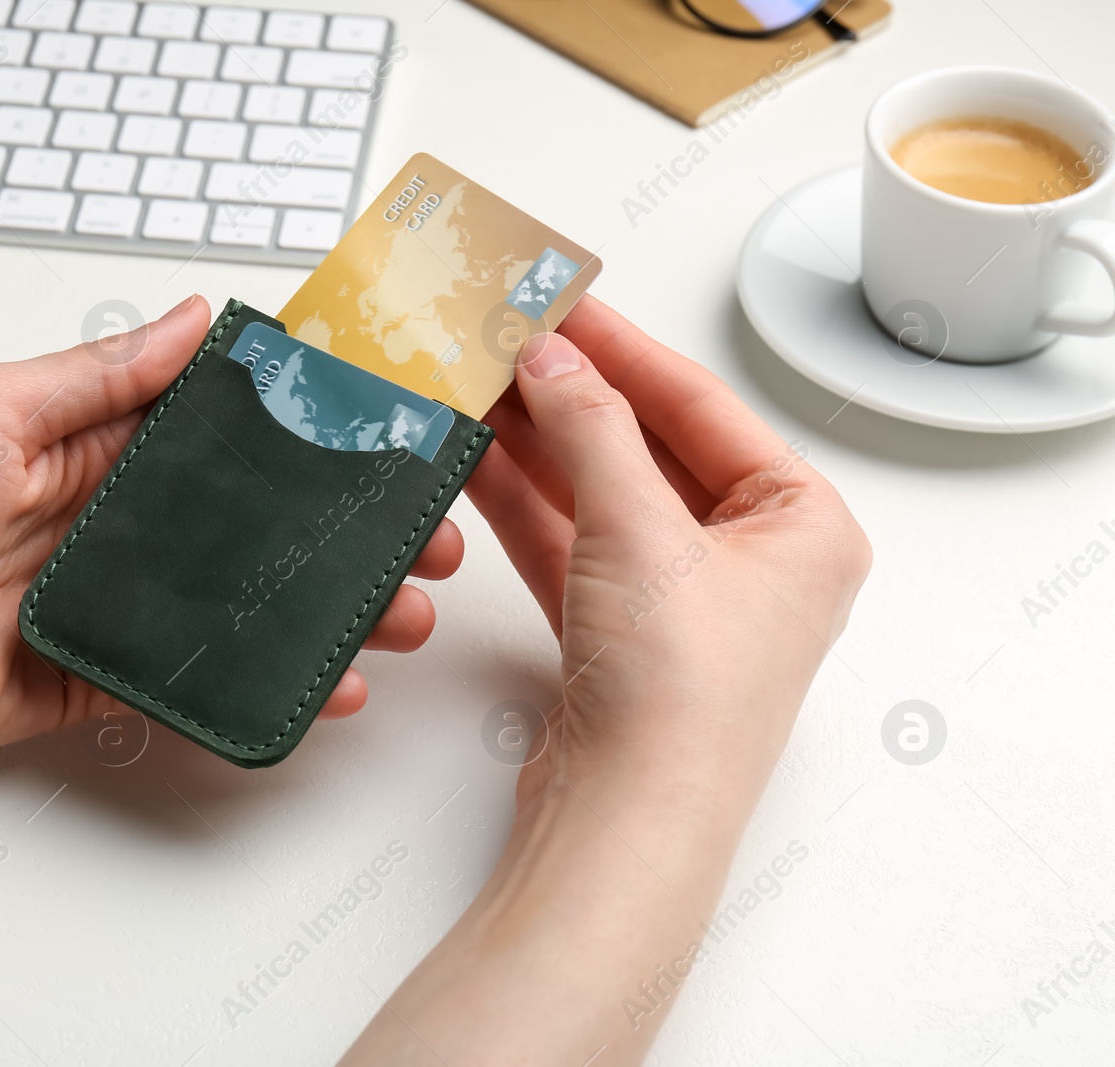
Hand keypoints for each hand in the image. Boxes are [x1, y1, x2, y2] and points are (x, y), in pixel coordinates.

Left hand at [0, 295, 463, 771]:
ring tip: (400, 616)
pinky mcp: (104, 681)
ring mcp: (118, 606)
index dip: (303, 432)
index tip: (381, 435)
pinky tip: (329, 685)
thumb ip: (99, 376)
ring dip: (325, 609)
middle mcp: (117, 524)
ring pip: (243, 605)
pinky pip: (199, 682)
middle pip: (252, 524)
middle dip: (341, 531)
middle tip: (420, 539)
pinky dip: (265, 687)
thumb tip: (193, 315)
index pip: (221, 431)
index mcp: (93, 447)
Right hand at [339, 297, 870, 1066]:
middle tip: (505, 338)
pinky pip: (572, 544)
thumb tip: (551, 358)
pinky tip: (475, 458)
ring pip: (601, 495)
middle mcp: (752, 559)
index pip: (701, 404)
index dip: (622, 348)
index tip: (560, 300)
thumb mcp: (639, 530)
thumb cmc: (679, 696)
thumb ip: (591, 428)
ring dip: (539, 444)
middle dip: (571, 395)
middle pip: (647, 446)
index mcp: (803, 524)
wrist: (629, 821)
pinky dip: (527, 503)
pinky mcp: (621, 636)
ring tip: (475, 385)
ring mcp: (682, 600)